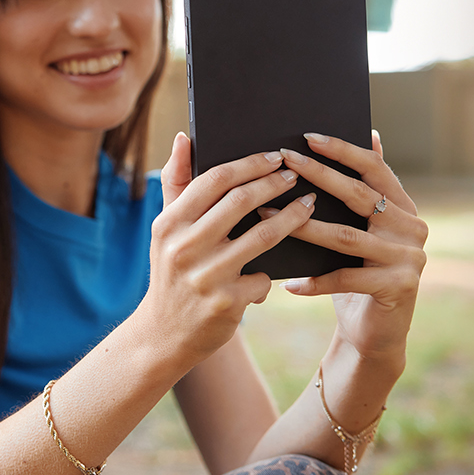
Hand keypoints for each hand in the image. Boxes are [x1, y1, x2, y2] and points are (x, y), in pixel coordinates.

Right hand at [142, 133, 316, 365]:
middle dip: (276, 183)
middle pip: (241, 201)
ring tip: (309, 205)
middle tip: (297, 176)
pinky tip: (286, 266)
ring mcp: (206, 276)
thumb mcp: (165, 231)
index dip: (250, 163)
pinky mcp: (226, 303)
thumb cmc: (173, 272)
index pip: (215, 179)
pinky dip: (273, 272)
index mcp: (169, 223)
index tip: (276, 155)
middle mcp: (184, 247)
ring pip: (263, 236)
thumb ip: (176, 184)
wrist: (164, 336)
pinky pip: (264, 277)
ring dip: (292, 217)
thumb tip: (184, 138)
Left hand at [260, 131, 427, 362]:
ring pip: (346, 237)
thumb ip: (365, 192)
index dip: (343, 150)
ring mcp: (409, 257)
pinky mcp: (399, 286)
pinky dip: (315, 280)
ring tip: (267, 217)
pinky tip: (289, 283)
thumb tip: (368, 136)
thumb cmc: (360, 278)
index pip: (374, 168)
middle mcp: (413, 227)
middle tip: (285, 163)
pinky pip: (347, 278)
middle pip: (359, 195)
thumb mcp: (362, 232)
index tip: (308, 137)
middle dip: (318, 176)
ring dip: (303, 227)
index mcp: (404, 207)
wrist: (375, 335)